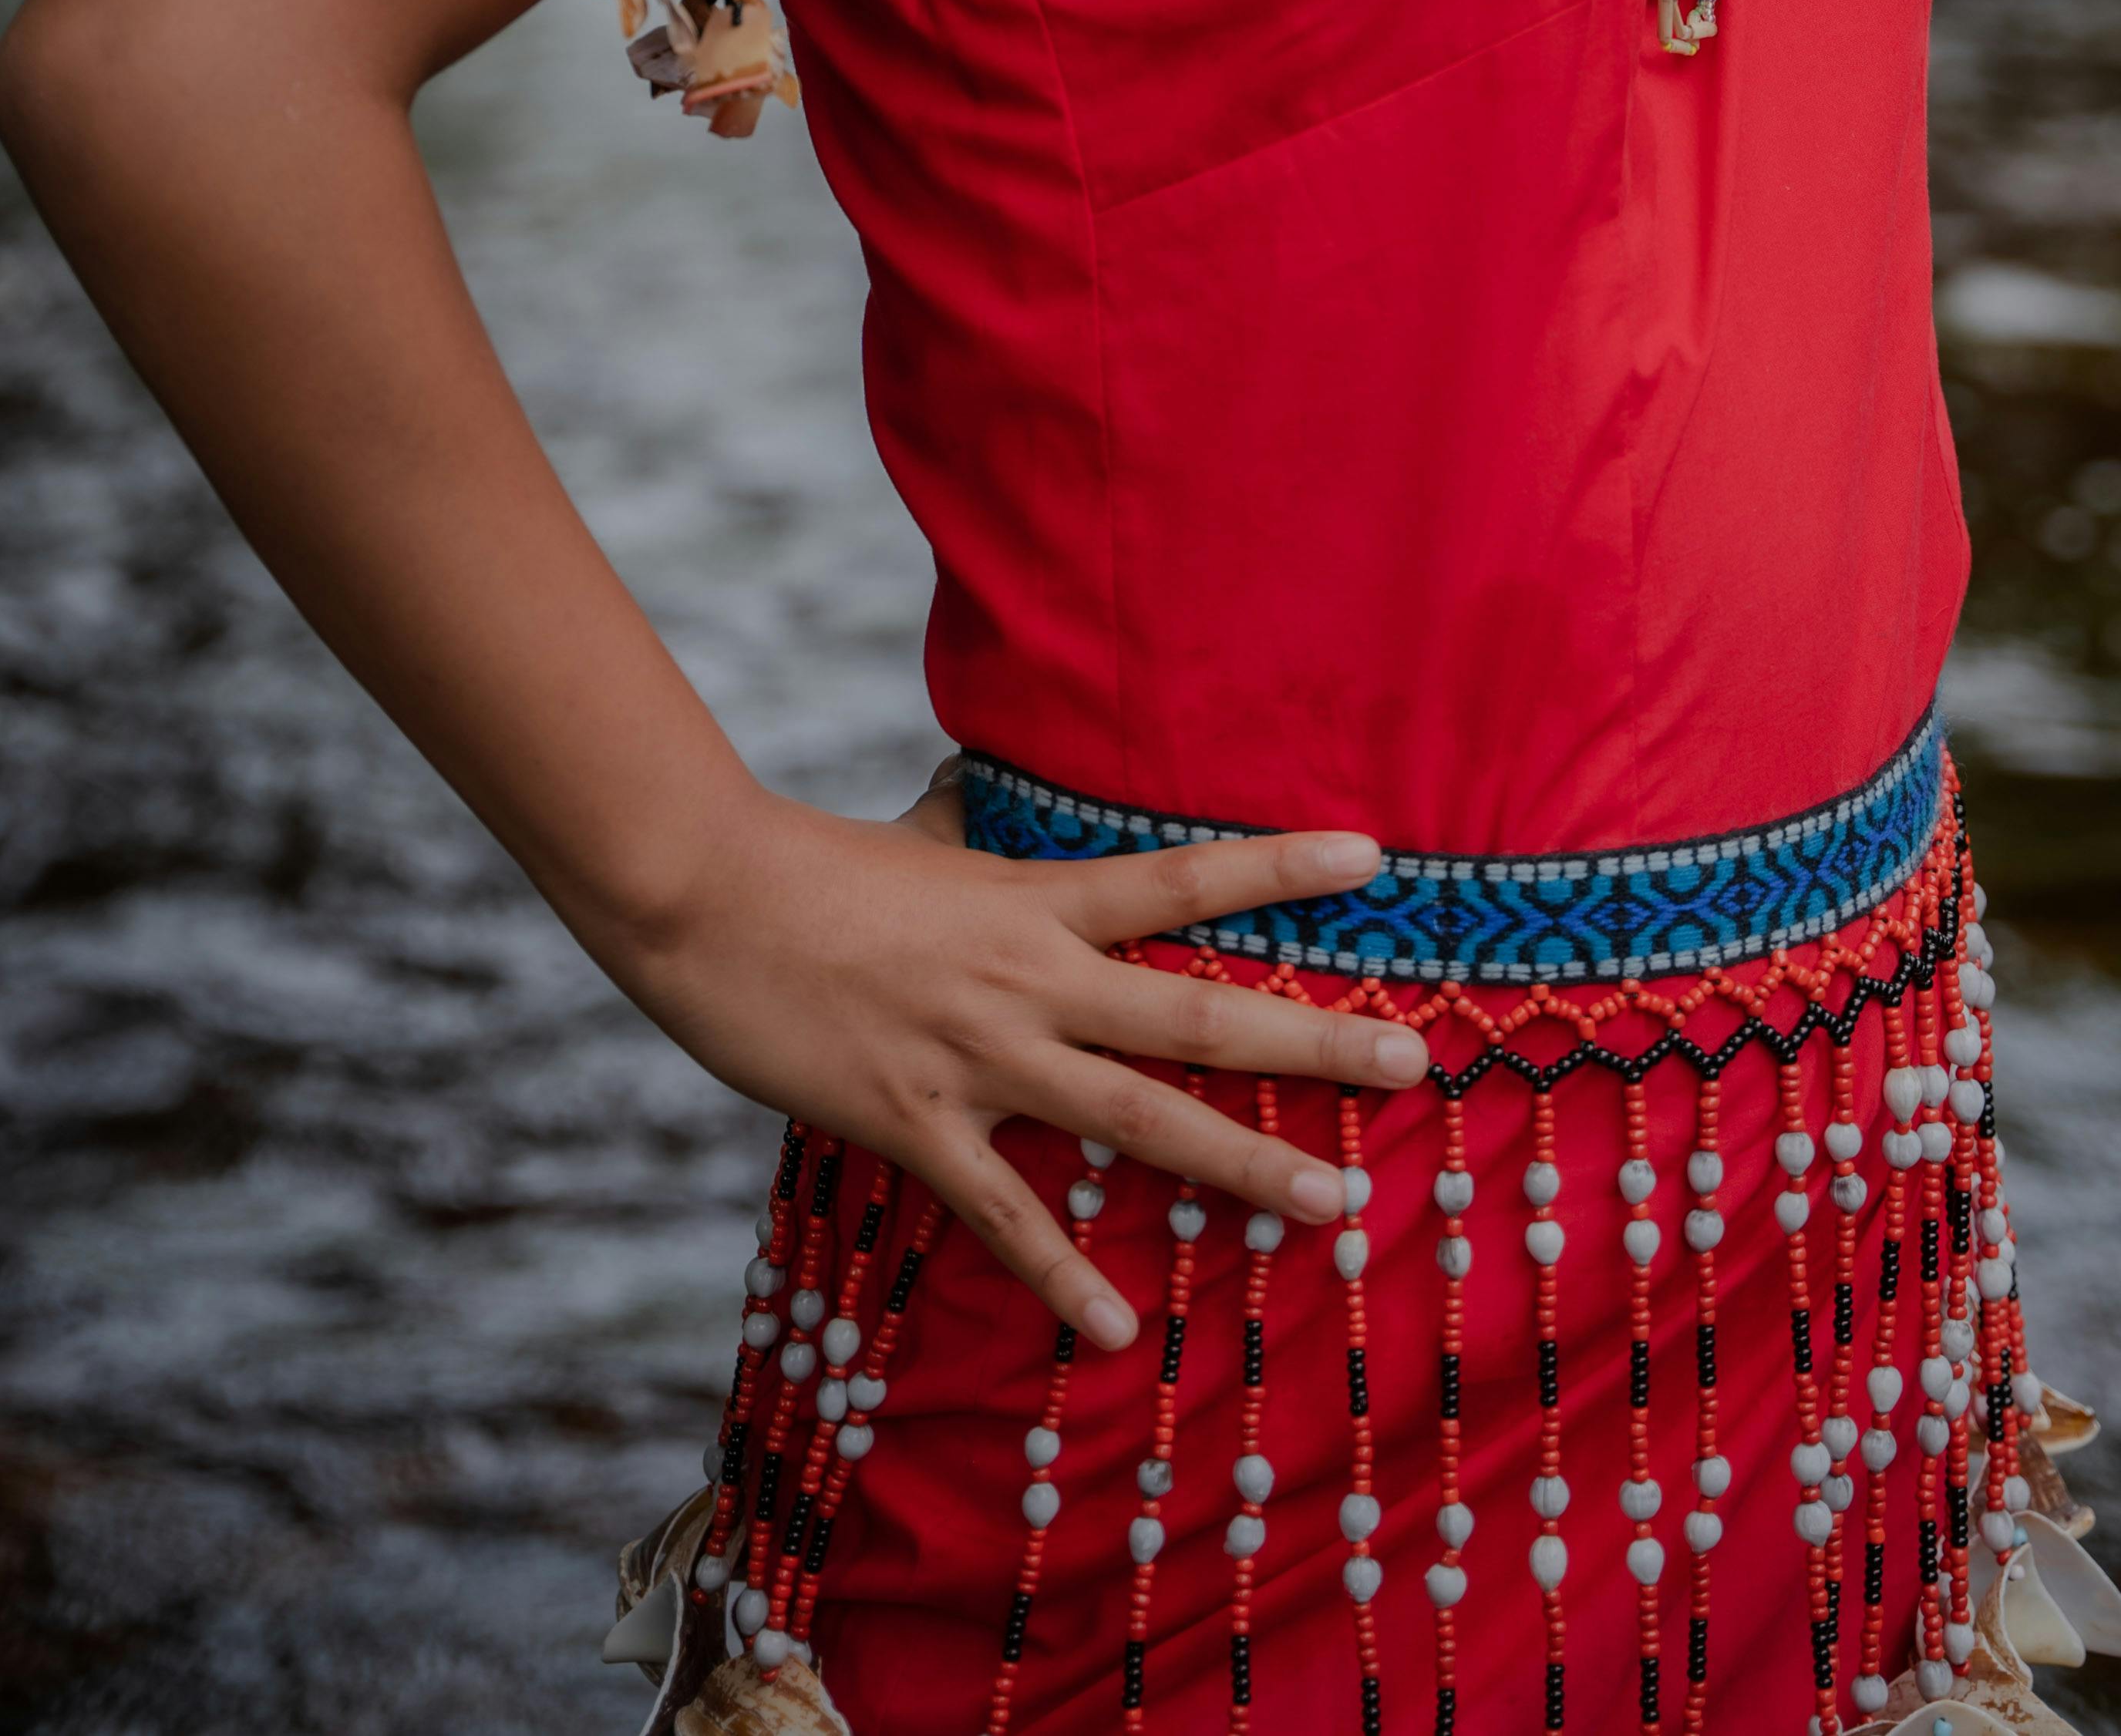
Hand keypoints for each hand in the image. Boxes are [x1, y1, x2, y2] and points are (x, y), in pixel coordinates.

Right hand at [621, 784, 1429, 1348]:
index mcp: (1035, 901)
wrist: (708, 900)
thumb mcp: (918, 831)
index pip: (1182, 878)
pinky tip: (1111, 1328)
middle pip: (1198, 1013)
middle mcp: (1031, 980)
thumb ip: (973, 826)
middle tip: (1412, 1064)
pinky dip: (1058, 1276)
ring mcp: (981, 1058)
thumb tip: (981, 791)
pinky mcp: (916, 1125)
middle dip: (1313, 1042)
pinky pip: (1006, 1215)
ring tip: (1330, 1204)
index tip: (1375, 861)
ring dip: (1241, 1165)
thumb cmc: (812, 863)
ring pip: (1138, 1120)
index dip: (1279, 868)